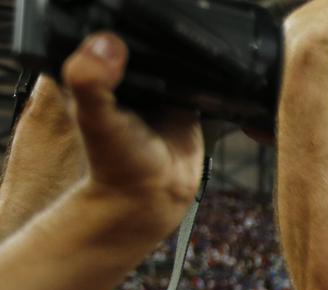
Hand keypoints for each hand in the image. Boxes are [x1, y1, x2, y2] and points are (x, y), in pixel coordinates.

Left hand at [61, 33, 202, 222]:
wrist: (152, 197)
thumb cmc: (116, 164)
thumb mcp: (94, 118)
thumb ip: (90, 80)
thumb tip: (107, 45)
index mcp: (93, 69)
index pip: (106, 32)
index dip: (119, 28)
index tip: (135, 26)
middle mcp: (123, 73)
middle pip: (142, 38)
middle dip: (156, 40)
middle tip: (169, 45)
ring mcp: (156, 85)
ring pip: (171, 54)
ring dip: (183, 56)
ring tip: (190, 59)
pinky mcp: (186, 97)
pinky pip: (198, 76)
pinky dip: (205, 73)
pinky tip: (208, 72)